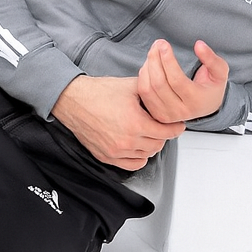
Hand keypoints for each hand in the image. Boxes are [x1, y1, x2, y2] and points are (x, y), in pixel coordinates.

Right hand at [51, 74, 184, 171]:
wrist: (74, 100)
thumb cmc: (98, 92)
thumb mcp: (131, 86)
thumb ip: (152, 91)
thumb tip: (168, 94)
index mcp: (135, 122)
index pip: (166, 132)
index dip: (176, 128)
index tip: (178, 125)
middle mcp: (127, 141)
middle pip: (158, 145)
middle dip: (163, 135)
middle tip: (162, 127)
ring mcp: (116, 151)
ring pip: (146, 155)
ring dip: (151, 146)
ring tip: (149, 134)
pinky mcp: (106, 157)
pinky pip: (131, 165)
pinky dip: (138, 157)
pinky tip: (137, 146)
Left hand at [136, 39, 228, 123]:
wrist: (206, 106)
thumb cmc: (212, 86)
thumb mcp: (220, 72)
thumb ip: (212, 59)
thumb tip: (199, 45)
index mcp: (196, 101)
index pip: (177, 80)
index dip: (168, 61)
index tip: (164, 45)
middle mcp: (180, 111)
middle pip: (159, 84)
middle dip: (154, 60)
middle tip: (158, 44)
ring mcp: (166, 115)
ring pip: (147, 88)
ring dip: (147, 66)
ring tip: (154, 52)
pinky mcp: (156, 114)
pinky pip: (143, 93)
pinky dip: (143, 76)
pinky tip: (150, 64)